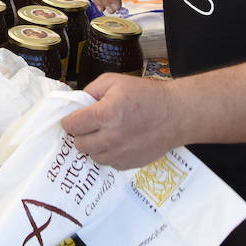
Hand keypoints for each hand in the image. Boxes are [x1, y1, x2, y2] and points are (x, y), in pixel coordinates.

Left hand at [61, 74, 185, 169]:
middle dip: (79, 134)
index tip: (73, 118)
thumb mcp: (114, 81)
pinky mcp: (131, 163)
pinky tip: (115, 143)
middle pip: (79, 144)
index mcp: (107, 114)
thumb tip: (76, 105)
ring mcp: (122, 153)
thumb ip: (90, 91)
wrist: (177, 114)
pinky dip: (107, 154)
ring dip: (93, 146)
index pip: (72, 125)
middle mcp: (112, 137)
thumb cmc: (146, 95)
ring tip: (101, 134)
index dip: (69, 121)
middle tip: (87, 126)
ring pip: (92, 156)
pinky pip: (109, 164)